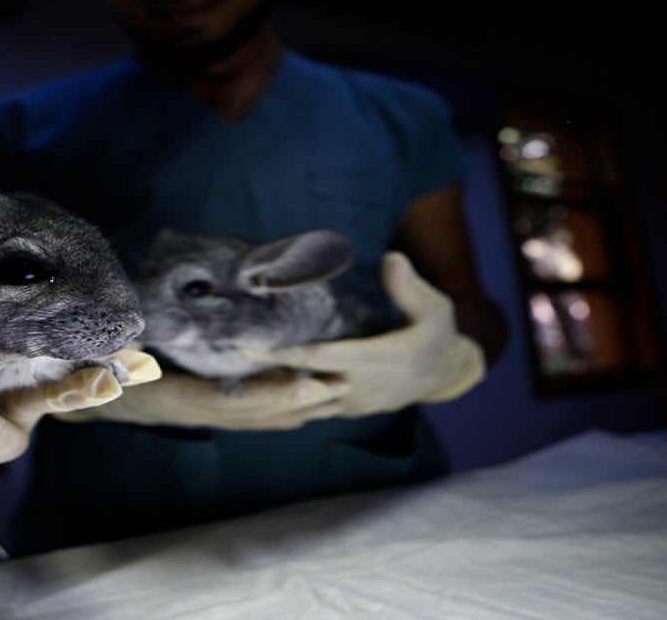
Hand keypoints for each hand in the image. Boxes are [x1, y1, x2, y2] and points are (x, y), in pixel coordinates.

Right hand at [54, 365, 348, 430]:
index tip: (307, 382)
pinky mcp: (199, 408)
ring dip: (294, 408)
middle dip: (297, 401)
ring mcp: (194, 413)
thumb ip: (117, 357)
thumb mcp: (95, 363)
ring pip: (254, 417)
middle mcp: (188, 411)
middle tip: (340, 386)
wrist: (72, 397)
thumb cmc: (81, 375)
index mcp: (170, 398)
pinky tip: (303, 407)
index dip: (271, 394)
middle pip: (252, 413)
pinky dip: (275, 411)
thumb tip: (132, 342)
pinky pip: (244, 415)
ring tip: (336, 395)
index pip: (230, 400)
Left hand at [241, 251, 485, 417]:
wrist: (444, 375)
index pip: (318, 358)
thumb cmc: (437, 335)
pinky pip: (311, 407)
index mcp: (376, 360)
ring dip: (270, 390)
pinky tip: (259, 387)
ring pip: (301, 401)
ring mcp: (351, 403)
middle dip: (260, 375)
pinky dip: (287, 398)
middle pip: (299, 383)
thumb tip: (390, 257)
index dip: (280, 354)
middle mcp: (358, 387)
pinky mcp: (347, 409)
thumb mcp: (434, 308)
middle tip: (221, 361)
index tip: (244, 346)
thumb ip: (409, 286)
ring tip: (228, 376)